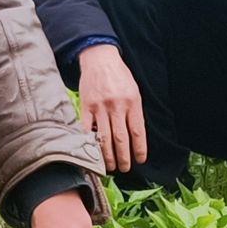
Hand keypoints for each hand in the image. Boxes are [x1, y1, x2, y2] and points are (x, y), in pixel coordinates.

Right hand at [75, 42, 146, 174]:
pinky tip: (93, 153)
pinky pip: (87, 129)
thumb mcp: (134, 90)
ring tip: (111, 167)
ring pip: (104, 138)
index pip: (137, 132)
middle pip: (121, 139)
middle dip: (123, 158)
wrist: (99, 59)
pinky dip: (90, 143)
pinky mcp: (86, 106)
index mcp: (132, 102)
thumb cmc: (119, 76)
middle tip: (125, 168)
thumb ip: (135, 111)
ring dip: (107, 156)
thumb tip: (136, 137)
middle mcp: (117, 106)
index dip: (139, 149)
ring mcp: (100, 107)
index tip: (140, 160)